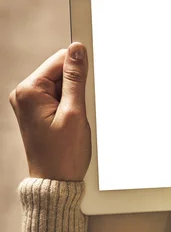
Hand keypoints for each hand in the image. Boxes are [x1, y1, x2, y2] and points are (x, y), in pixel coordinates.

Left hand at [9, 43, 90, 181]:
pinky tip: (69, 122)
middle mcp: (23, 94)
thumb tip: (77, 49)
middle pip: (59, 71)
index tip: (85, 89)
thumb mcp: (74, 112)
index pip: (59, 59)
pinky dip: (68, 106)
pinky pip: (58, 96)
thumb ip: (76, 78)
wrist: (56, 182)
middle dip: (75, 87)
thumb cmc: (63, 154)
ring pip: (61, 84)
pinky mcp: (36, 111)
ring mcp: (28, 103)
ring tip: (72, 120)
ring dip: (73, 98)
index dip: (78, 71)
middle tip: (76, 112)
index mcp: (28, 91)